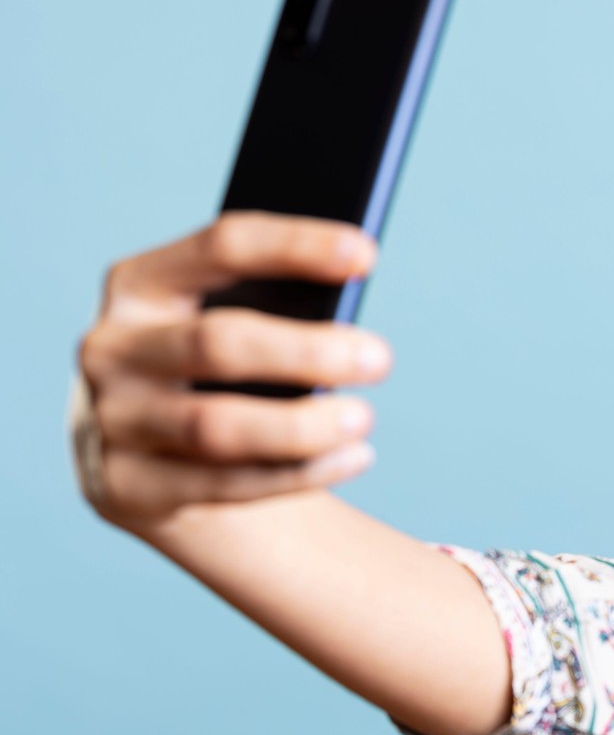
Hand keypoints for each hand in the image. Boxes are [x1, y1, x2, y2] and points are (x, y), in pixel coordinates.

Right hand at [72, 211, 390, 533]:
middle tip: (380, 359)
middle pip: (218, 343)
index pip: (221, 248)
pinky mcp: (127, 488)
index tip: (367, 255)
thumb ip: (277, 306)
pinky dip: (300, 473)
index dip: (296, 247)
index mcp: (140, 283)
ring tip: (364, 419)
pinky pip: (225, 484)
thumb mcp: (234, 321)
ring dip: (302, 426)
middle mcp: (112, 347)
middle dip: (308, 351)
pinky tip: (354, 457)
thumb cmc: (218, 372)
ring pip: (215, 426)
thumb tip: (353, 302)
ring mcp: (113, 420)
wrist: (153, 457)